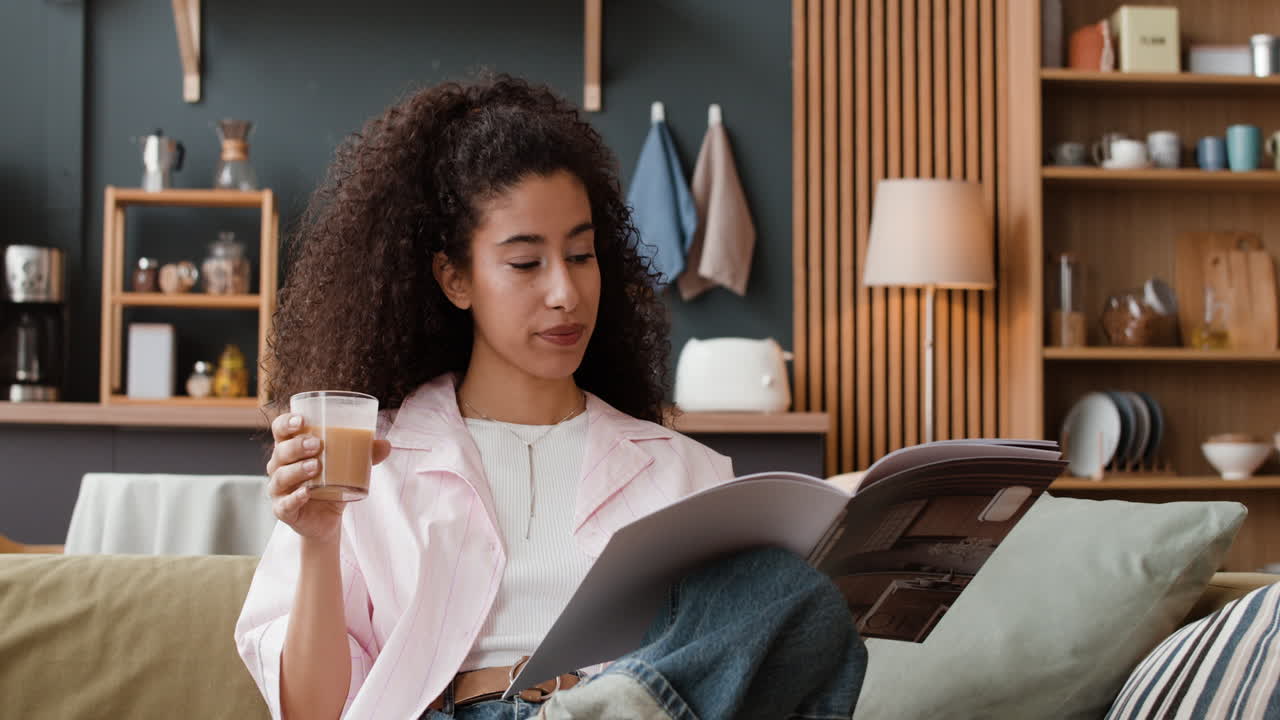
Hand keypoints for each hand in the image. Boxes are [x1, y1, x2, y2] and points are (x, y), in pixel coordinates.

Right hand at [266, 412, 391, 539]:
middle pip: (281, 451)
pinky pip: (285, 504)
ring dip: (297, 470)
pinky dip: (295, 498)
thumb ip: (365, 454)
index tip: (302, 420)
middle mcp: (280, 467)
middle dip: (296, 446)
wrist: (327, 520)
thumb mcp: (349, 467)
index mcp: (291, 449)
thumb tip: (386, 444)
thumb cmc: (332, 483)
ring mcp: (279, 490)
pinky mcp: (284, 510)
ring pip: (281, 476)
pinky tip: (306, 493)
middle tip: (317, 444)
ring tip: (316, 466)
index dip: (286, 423)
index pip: (280, 430)